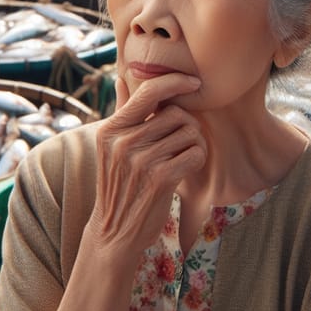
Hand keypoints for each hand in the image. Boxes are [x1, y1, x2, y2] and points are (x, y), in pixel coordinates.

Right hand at [86, 73, 206, 256]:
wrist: (114, 232)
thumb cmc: (119, 183)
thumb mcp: (112, 146)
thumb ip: (121, 111)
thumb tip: (121, 79)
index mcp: (112, 129)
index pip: (149, 91)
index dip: (176, 81)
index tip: (194, 82)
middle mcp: (123, 142)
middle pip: (177, 113)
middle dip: (188, 124)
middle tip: (184, 140)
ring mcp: (141, 161)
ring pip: (189, 132)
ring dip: (195, 143)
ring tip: (184, 155)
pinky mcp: (160, 179)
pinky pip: (195, 154)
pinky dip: (198, 158)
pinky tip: (188, 167)